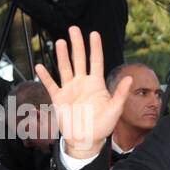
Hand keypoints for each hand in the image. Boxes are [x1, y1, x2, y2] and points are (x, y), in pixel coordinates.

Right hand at [35, 27, 132, 159]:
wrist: (87, 140)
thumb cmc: (103, 126)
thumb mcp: (115, 109)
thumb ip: (120, 93)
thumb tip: (129, 78)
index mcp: (96, 84)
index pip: (96, 61)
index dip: (95, 47)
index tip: (94, 33)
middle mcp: (83, 83)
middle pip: (79, 59)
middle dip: (77, 44)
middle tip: (74, 29)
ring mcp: (70, 89)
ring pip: (65, 68)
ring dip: (62, 55)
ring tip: (60, 41)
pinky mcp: (59, 98)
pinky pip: (51, 85)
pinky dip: (45, 76)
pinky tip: (40, 66)